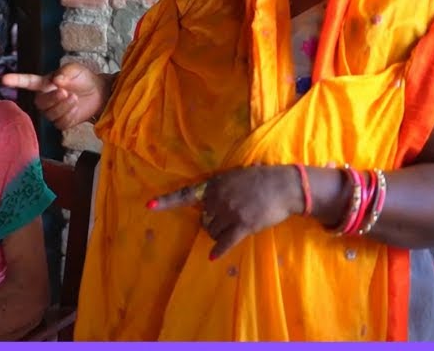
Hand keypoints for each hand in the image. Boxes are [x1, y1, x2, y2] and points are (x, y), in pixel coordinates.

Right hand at [3, 63, 108, 129]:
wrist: (98, 93)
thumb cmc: (83, 79)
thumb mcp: (75, 69)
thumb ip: (64, 72)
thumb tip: (55, 80)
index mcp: (44, 83)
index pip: (27, 82)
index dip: (16, 80)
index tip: (4, 79)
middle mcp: (45, 98)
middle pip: (40, 103)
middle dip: (53, 99)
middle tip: (66, 92)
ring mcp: (52, 112)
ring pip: (50, 114)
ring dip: (63, 107)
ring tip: (75, 98)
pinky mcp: (62, 122)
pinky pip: (60, 123)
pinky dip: (69, 116)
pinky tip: (76, 109)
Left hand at [150, 165, 304, 259]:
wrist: (284, 186)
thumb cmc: (260, 179)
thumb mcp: (234, 175)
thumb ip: (219, 187)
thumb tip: (208, 200)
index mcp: (213, 185)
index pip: (185, 194)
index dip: (166, 202)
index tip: (149, 206)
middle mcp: (218, 198)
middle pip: (203, 220)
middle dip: (212, 222)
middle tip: (227, 216)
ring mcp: (230, 212)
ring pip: (212, 231)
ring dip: (219, 233)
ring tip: (235, 224)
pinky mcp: (244, 225)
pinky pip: (226, 241)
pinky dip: (219, 250)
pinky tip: (212, 257)